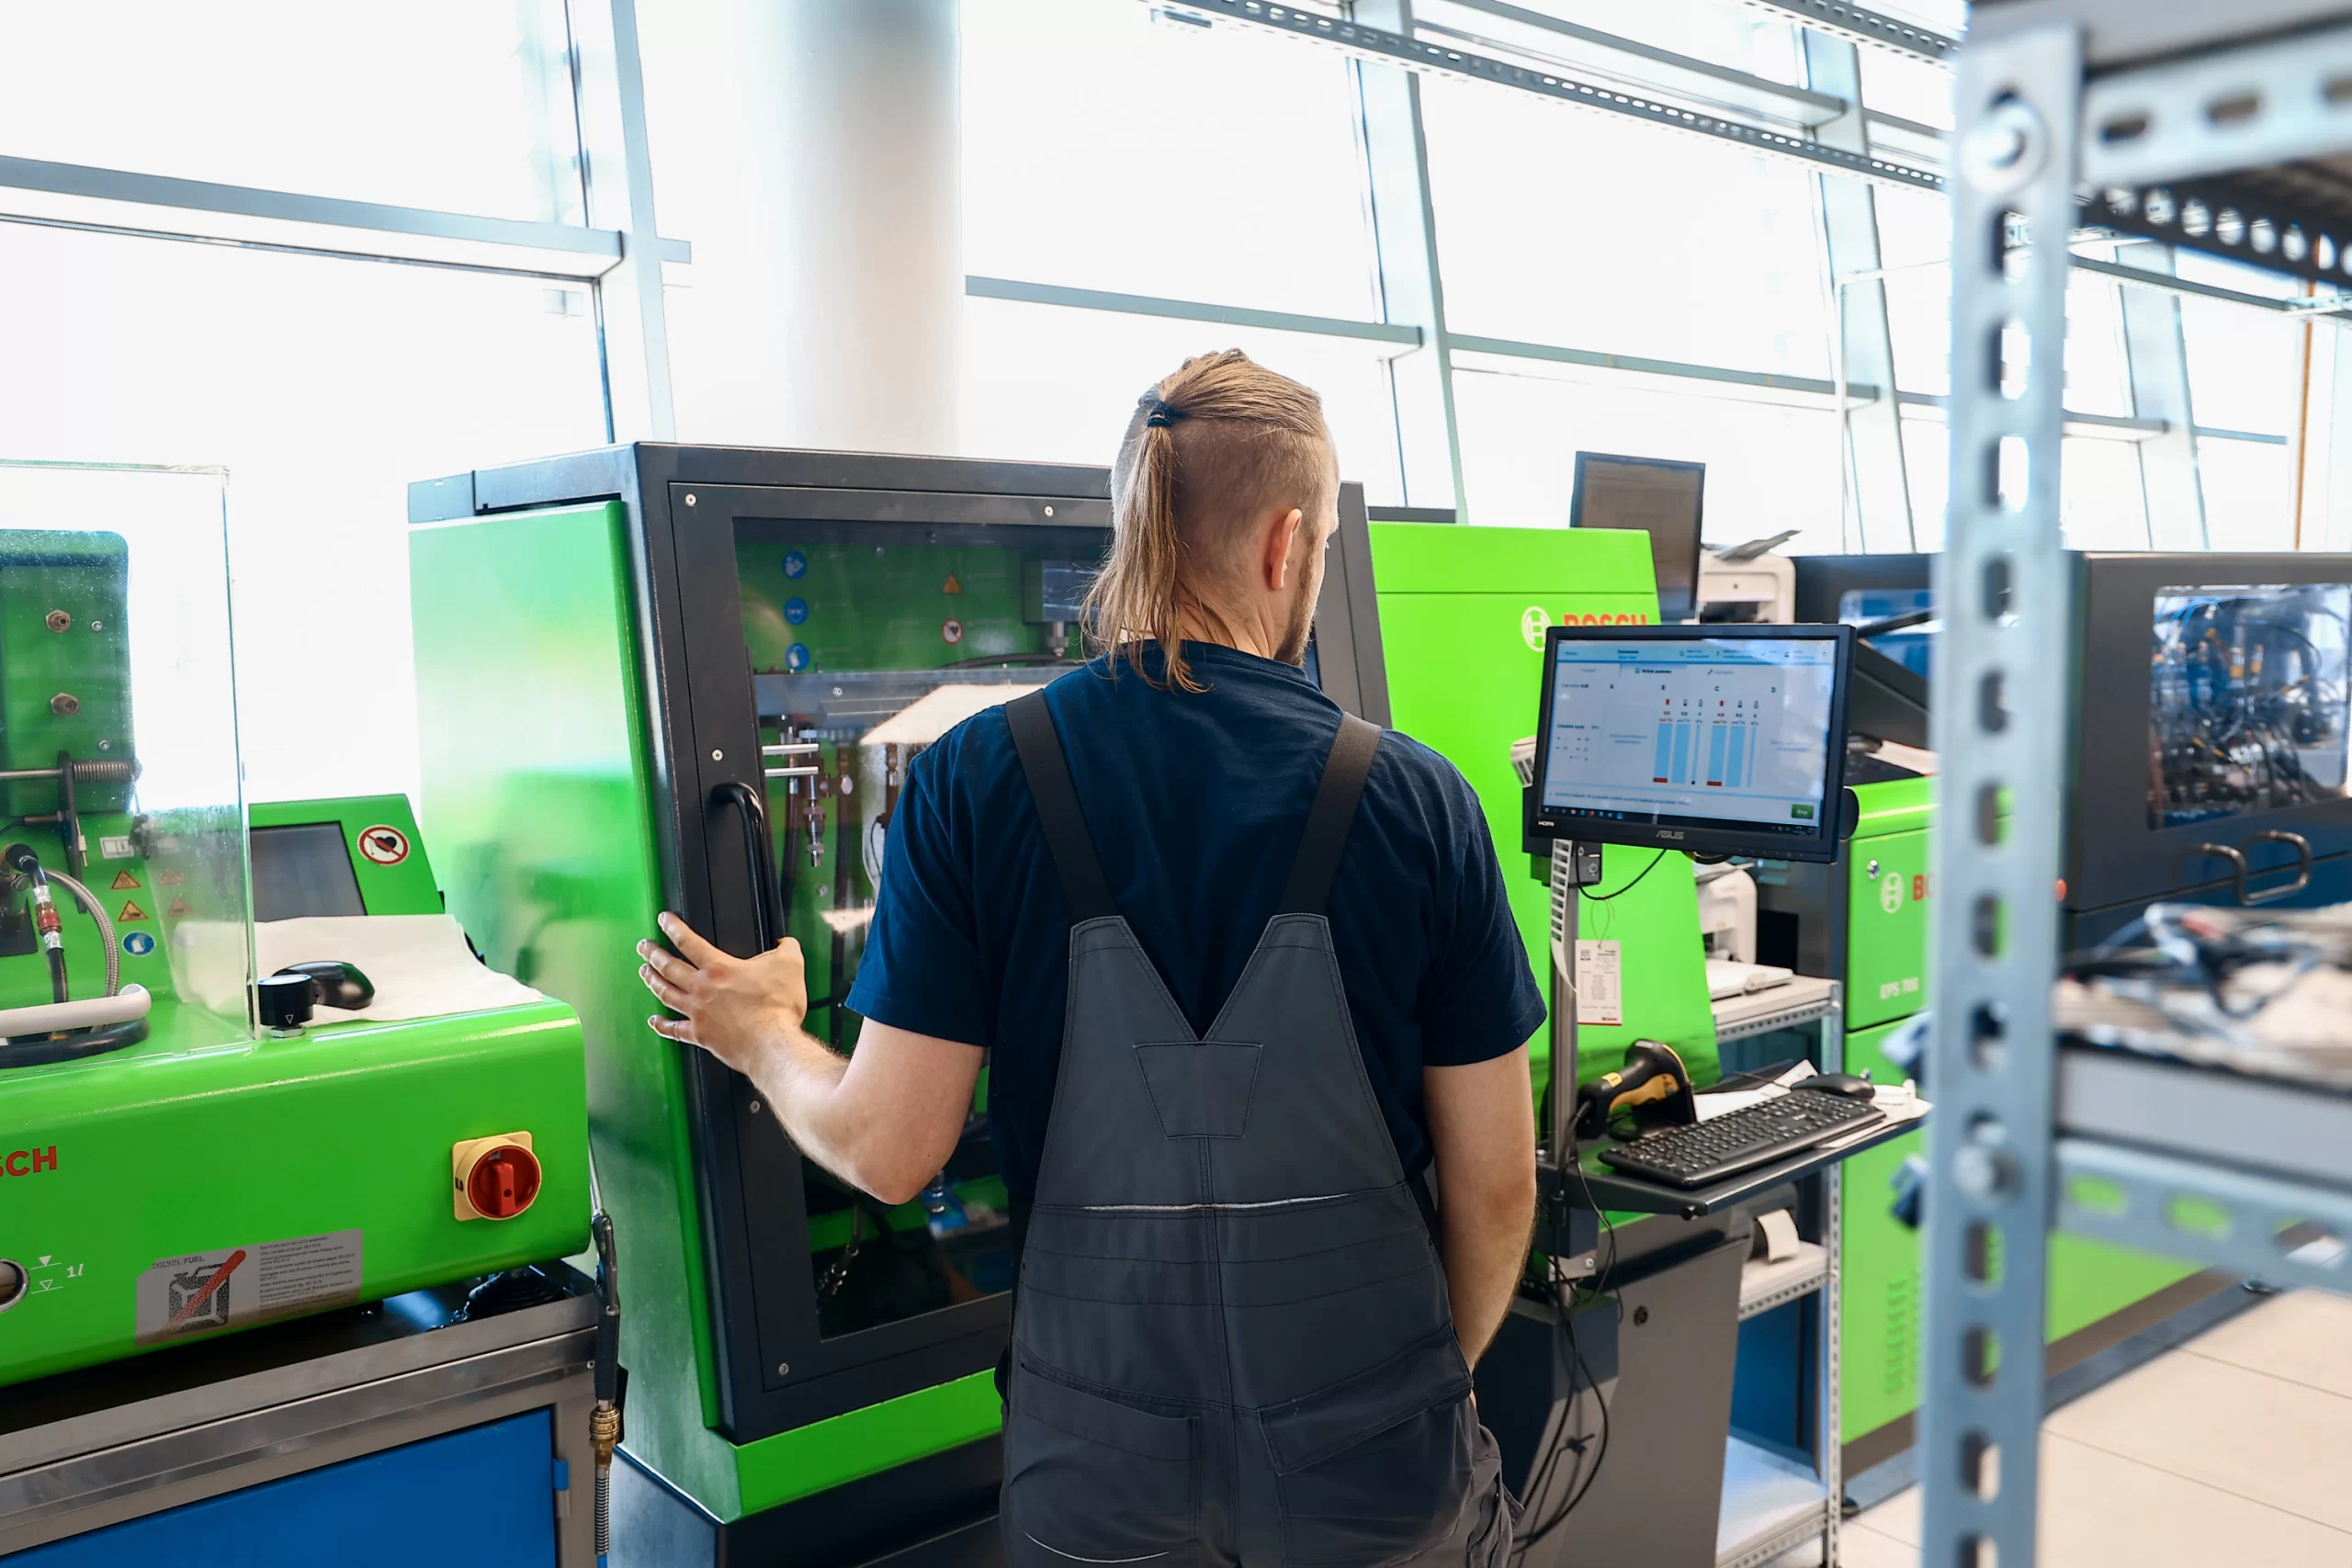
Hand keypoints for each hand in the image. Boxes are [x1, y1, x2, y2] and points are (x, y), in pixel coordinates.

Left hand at [637, 912, 808, 1076]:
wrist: (772, 1044)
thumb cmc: (777, 1008)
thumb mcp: (790, 966)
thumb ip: (786, 948)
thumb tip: (785, 943)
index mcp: (719, 968)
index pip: (688, 941)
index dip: (673, 927)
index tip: (663, 919)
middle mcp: (702, 989)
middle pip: (668, 966)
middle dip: (652, 953)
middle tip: (643, 946)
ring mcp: (698, 1013)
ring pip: (665, 993)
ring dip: (651, 981)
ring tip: (644, 972)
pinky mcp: (701, 1035)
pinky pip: (674, 1030)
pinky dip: (661, 1024)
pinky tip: (654, 1021)